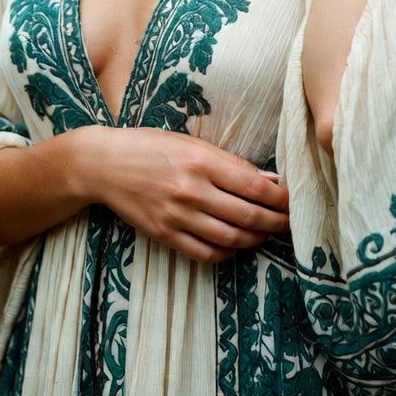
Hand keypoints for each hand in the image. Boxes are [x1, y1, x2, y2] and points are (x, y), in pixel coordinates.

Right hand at [90, 128, 288, 263]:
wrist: (105, 164)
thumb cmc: (152, 146)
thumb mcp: (192, 142)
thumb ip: (230, 163)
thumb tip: (268, 180)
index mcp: (202, 160)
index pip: (254, 186)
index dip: (280, 198)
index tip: (290, 201)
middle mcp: (192, 190)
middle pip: (248, 216)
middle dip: (275, 222)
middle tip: (287, 223)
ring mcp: (177, 215)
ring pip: (230, 238)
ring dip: (255, 239)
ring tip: (264, 234)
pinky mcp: (164, 234)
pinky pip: (205, 252)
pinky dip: (226, 253)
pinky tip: (234, 245)